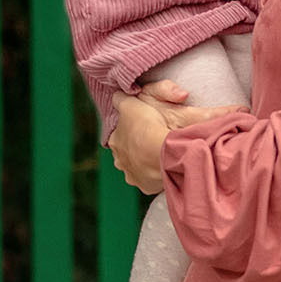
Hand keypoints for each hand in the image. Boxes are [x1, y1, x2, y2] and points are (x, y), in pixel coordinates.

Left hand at [110, 84, 226, 191]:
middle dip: (137, 147)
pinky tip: (164, 166)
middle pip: (127, 152)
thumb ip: (124, 97)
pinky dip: (156, 174)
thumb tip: (117, 95)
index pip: (120, 133)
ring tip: (161, 154)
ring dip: (146, 161)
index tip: (145, 125)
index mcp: (116, 139)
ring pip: (137, 166)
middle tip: (154, 139)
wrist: (164, 152)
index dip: (132, 128)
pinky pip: (150, 179)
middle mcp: (119, 159)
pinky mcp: (144, 186)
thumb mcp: (136, 101)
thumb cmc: (151, 125)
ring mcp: (131, 174)